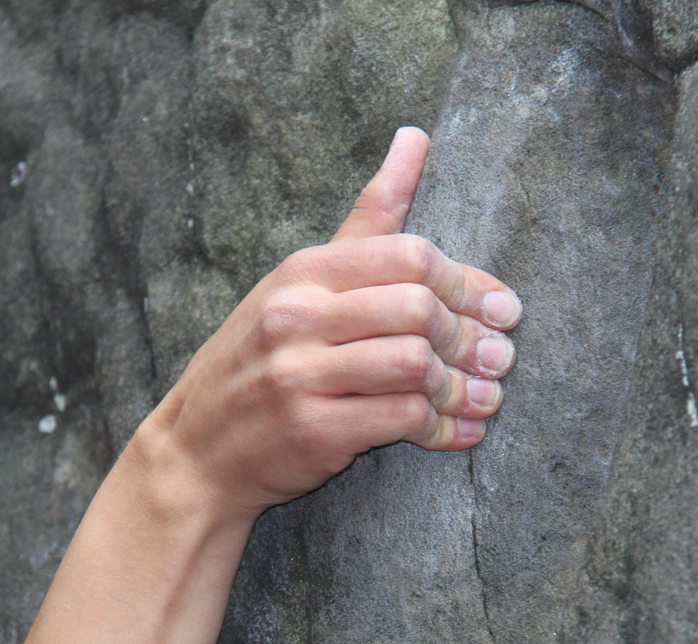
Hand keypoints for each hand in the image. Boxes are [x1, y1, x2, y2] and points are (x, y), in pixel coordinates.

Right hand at [137, 127, 520, 514]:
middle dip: (472, 337)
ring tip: (485, 397)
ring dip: (463, 387)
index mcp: (303, 272)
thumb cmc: (260, 362)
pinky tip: (459, 432)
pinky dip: (444, 429)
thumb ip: (368, 219)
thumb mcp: (300, 283)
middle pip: (419, 309)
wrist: (196, 451)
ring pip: (415, 364)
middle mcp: (296, 316)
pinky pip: (401, 419)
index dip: (469, 283)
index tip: (502, 308)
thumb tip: (417, 137)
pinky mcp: (312, 431)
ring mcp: (299, 375)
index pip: (409, 255)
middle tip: (499, 359)